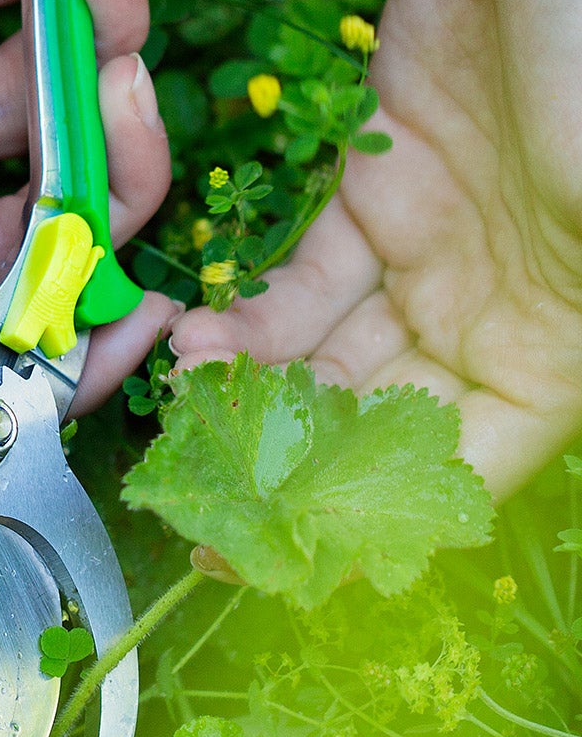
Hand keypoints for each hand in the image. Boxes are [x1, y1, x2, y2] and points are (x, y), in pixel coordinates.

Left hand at [169, 0, 581, 499]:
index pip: (464, 466)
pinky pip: (303, 276)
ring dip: (257, 393)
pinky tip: (200, 340)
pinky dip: (250, 317)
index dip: (375, 524)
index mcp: (566, 339)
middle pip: (380, 420)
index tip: (278, 555)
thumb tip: (492, 432)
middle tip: (203, 488)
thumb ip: (552, 326)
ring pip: (329, 352)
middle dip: (292, 461)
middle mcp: (502, 305)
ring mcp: (438, 242)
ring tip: (191, 402)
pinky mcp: (381, 181)